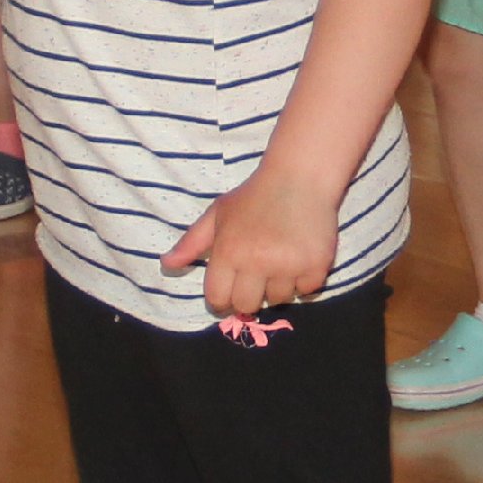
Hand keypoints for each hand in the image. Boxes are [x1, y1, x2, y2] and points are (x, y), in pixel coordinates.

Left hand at [166, 165, 342, 326]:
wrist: (301, 176)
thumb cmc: (254, 195)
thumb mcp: (218, 214)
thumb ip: (190, 243)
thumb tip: (166, 265)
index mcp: (228, 252)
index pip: (218, 299)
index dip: (223, 298)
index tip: (231, 289)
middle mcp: (256, 262)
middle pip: (247, 306)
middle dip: (249, 296)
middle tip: (257, 274)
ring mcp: (288, 265)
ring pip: (278, 300)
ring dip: (278, 286)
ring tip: (281, 260)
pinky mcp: (316, 265)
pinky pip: (307, 292)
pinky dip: (304, 281)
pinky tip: (300, 258)